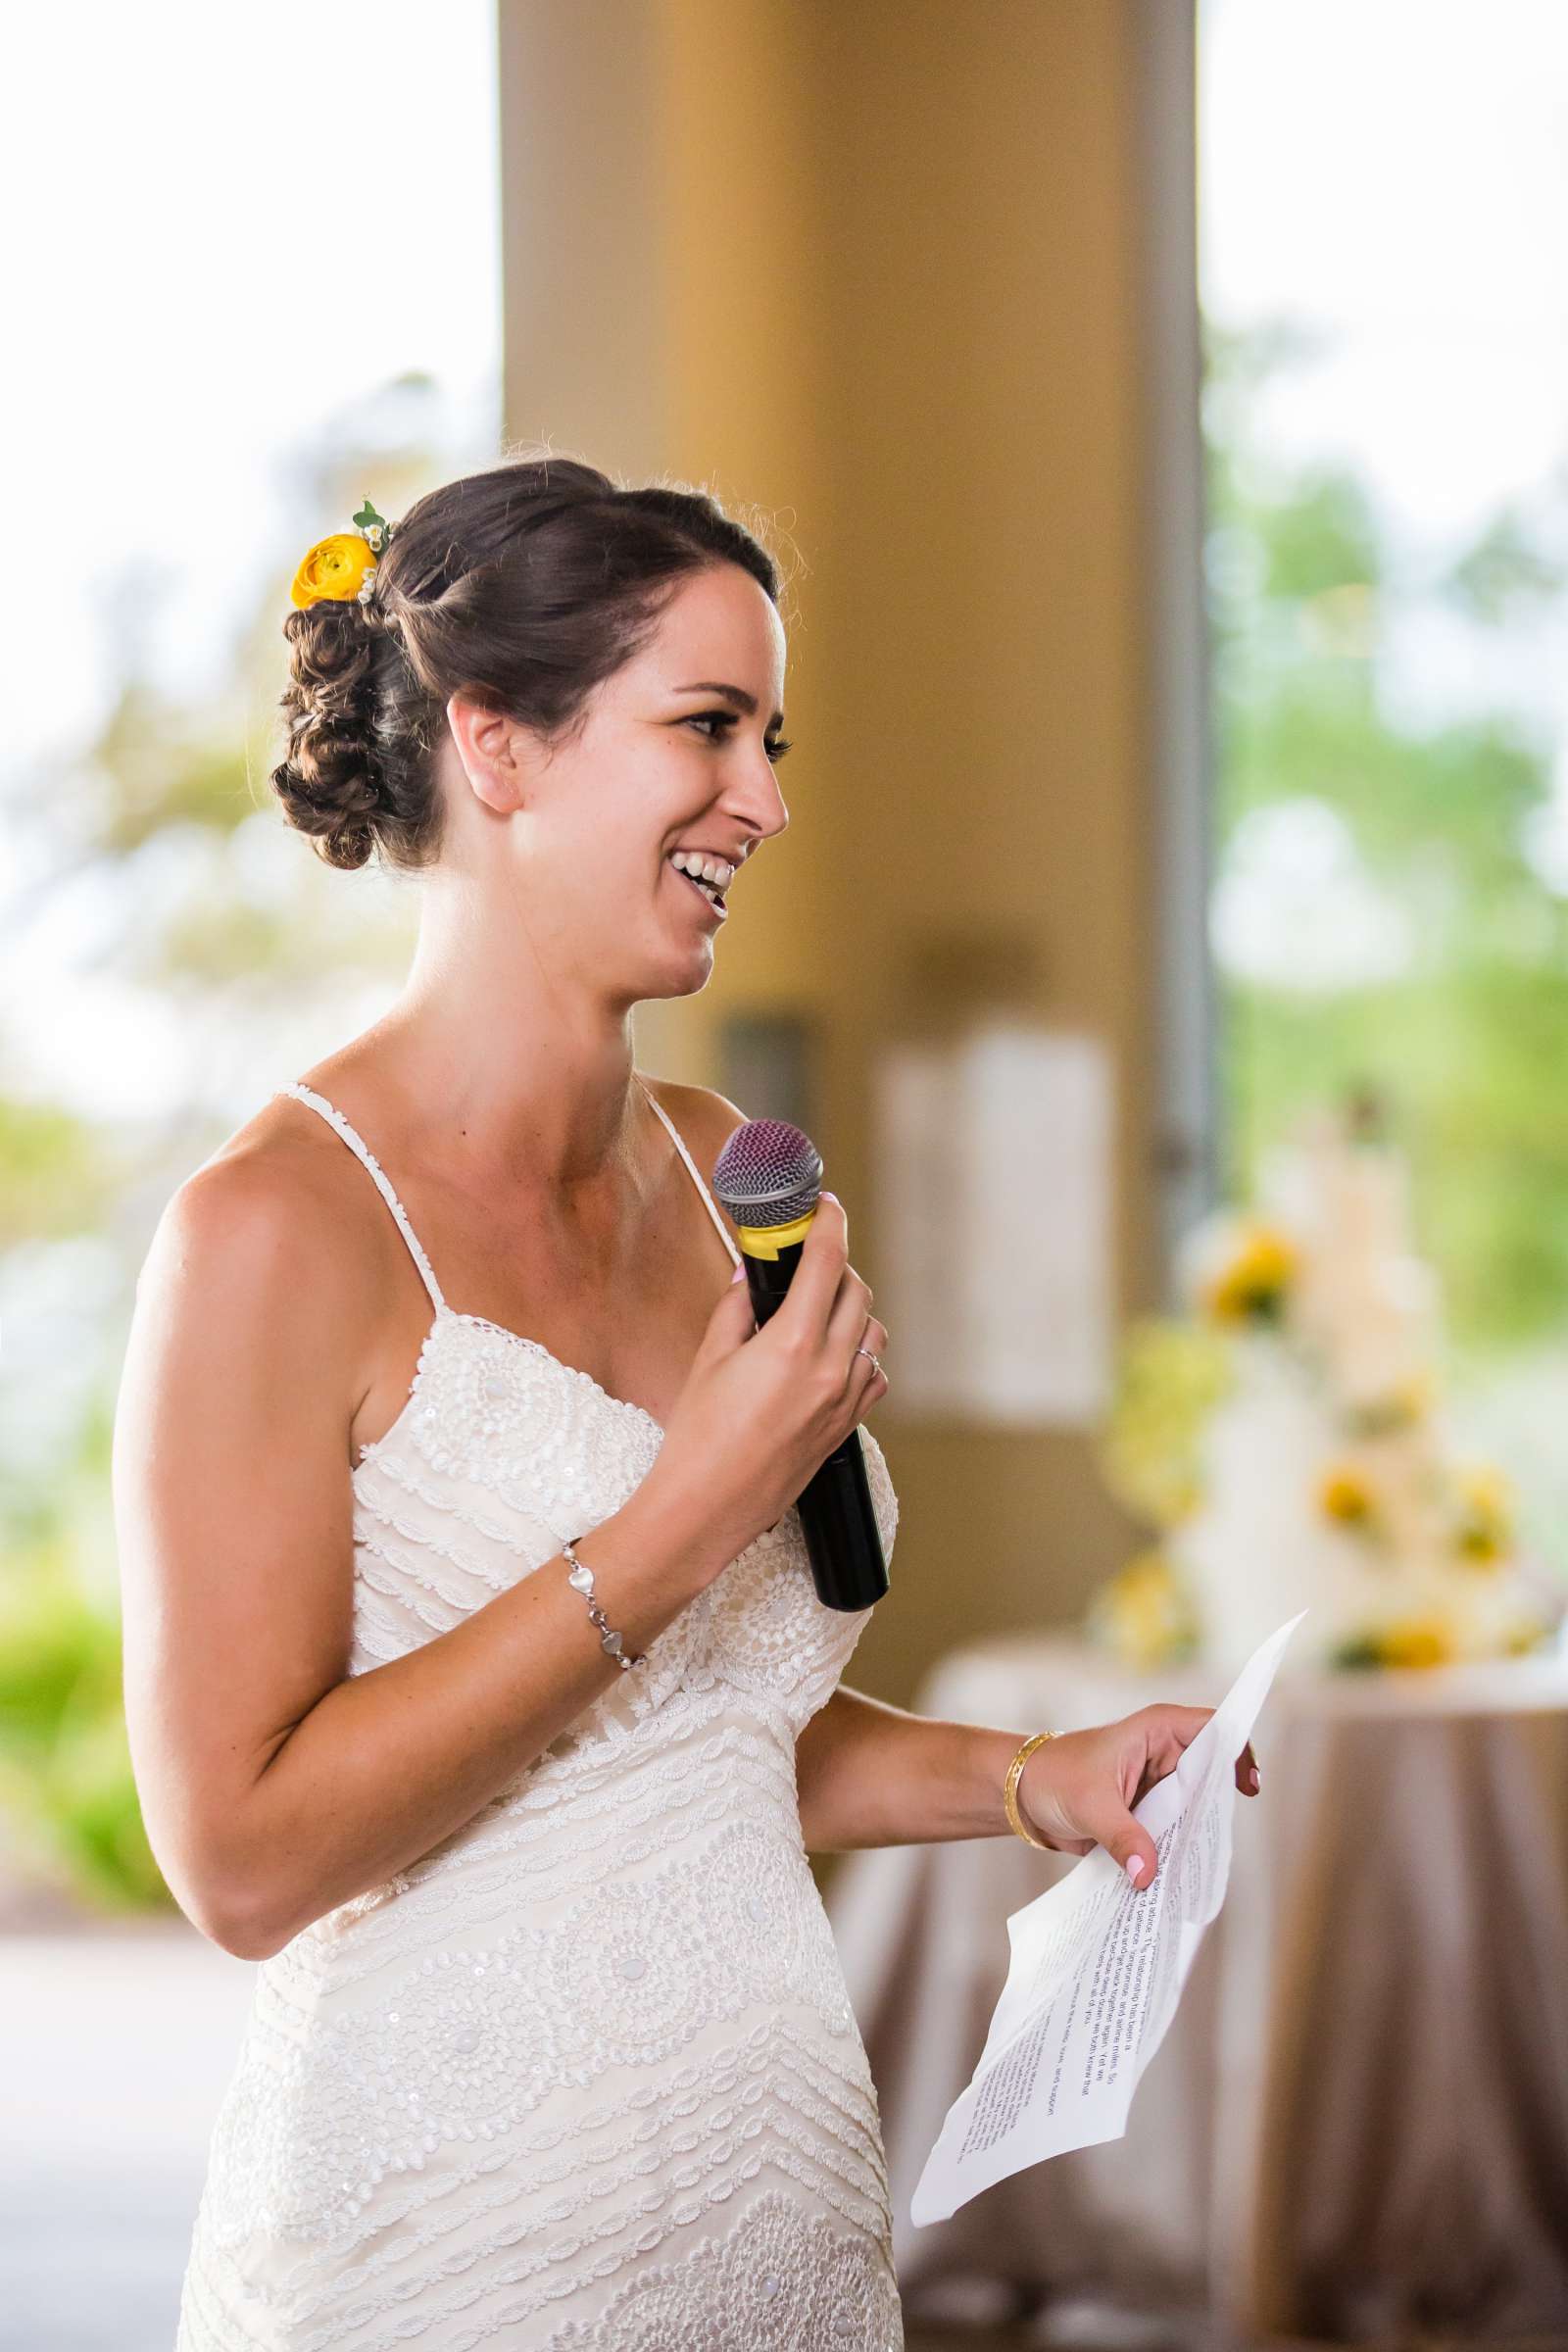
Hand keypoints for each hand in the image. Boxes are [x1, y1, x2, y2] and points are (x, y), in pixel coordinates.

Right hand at [647, 1192, 889, 1566]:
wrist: (706, 1508)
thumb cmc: (699, 1438)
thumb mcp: (710, 1359)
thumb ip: (738, 1308)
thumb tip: (752, 1276)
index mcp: (793, 1345)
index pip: (827, 1262)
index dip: (829, 1223)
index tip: (825, 1206)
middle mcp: (829, 1370)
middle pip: (857, 1291)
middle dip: (836, 1267)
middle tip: (808, 1263)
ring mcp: (844, 1401)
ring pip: (873, 1332)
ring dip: (851, 1310)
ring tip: (818, 1311)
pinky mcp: (847, 1427)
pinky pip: (873, 1375)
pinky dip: (859, 1355)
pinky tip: (830, 1358)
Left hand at [1016, 1706, 1260, 1889]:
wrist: (1025, 1797)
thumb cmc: (1055, 1778)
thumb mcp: (1091, 1805)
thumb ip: (1123, 1838)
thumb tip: (1148, 1876)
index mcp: (1157, 1731)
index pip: (1214, 1729)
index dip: (1237, 1751)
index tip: (1247, 1788)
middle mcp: (1165, 1754)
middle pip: (1211, 1776)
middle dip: (1217, 1808)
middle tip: (1217, 1843)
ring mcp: (1159, 1785)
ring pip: (1196, 1808)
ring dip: (1197, 1835)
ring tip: (1200, 1867)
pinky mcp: (1150, 1813)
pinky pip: (1177, 1831)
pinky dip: (1179, 1850)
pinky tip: (1180, 1875)